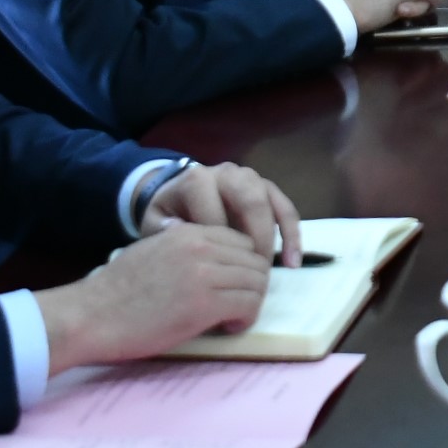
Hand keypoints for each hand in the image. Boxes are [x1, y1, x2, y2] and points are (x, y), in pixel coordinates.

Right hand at [38, 217, 272, 367]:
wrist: (90, 316)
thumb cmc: (115, 292)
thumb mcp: (154, 252)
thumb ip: (185, 250)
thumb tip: (216, 264)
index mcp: (188, 233)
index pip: (242, 241)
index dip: (244, 265)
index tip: (233, 285)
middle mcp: (201, 247)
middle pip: (255, 261)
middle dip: (252, 286)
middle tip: (237, 306)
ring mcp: (204, 274)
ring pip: (257, 283)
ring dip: (250, 303)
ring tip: (230, 318)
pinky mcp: (204, 304)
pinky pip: (248, 306)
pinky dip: (244, 319)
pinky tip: (227, 327)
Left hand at [145, 159, 299, 263]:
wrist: (176, 198)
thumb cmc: (167, 215)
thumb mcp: (154, 222)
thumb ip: (162, 228)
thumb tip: (177, 229)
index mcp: (197, 180)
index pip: (214, 210)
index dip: (220, 244)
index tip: (219, 274)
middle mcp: (226, 173)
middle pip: (250, 199)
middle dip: (255, 239)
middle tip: (251, 273)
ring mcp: (249, 178)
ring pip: (270, 201)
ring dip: (275, 237)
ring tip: (267, 271)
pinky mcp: (266, 189)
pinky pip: (286, 208)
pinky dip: (292, 235)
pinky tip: (293, 262)